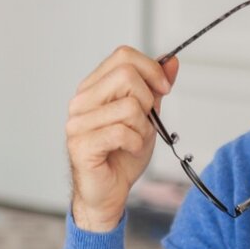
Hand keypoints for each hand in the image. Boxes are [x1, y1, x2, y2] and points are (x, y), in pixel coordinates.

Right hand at [66, 47, 178, 231]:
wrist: (109, 192)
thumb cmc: (123, 155)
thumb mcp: (147, 116)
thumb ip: (155, 89)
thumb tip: (171, 61)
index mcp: (93, 88)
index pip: (123, 56)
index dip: (151, 69)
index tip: (164, 88)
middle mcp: (81, 101)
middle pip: (126, 74)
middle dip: (148, 99)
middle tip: (145, 121)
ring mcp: (78, 123)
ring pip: (129, 106)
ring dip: (143, 128)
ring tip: (134, 141)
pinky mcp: (81, 145)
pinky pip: (122, 132)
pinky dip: (136, 143)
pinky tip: (129, 151)